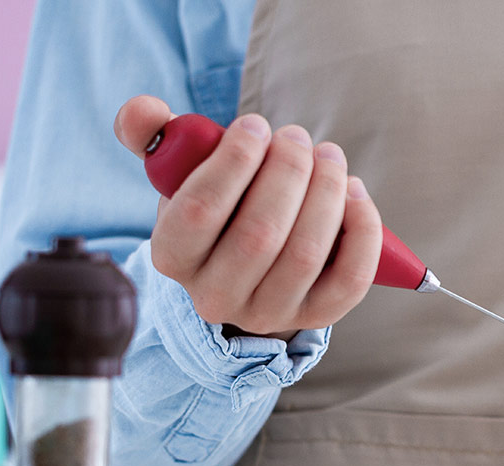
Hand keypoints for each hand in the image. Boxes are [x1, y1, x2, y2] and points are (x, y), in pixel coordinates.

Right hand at [113, 95, 382, 339]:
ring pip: (305, 254)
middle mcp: (216, 296)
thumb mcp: (181, 174)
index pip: (199, 212)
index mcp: (173, 257)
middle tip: (298, 137)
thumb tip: (141, 109)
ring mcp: (268, 313)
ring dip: (326, 194)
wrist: (249, 268)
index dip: (234, 162)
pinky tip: (354, 193)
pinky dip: (361, 231)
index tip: (256, 126)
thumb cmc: (218, 206)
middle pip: (260, 234)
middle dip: (287, 172)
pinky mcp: (315, 317)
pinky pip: (350, 279)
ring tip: (329, 158)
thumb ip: (156, 135)